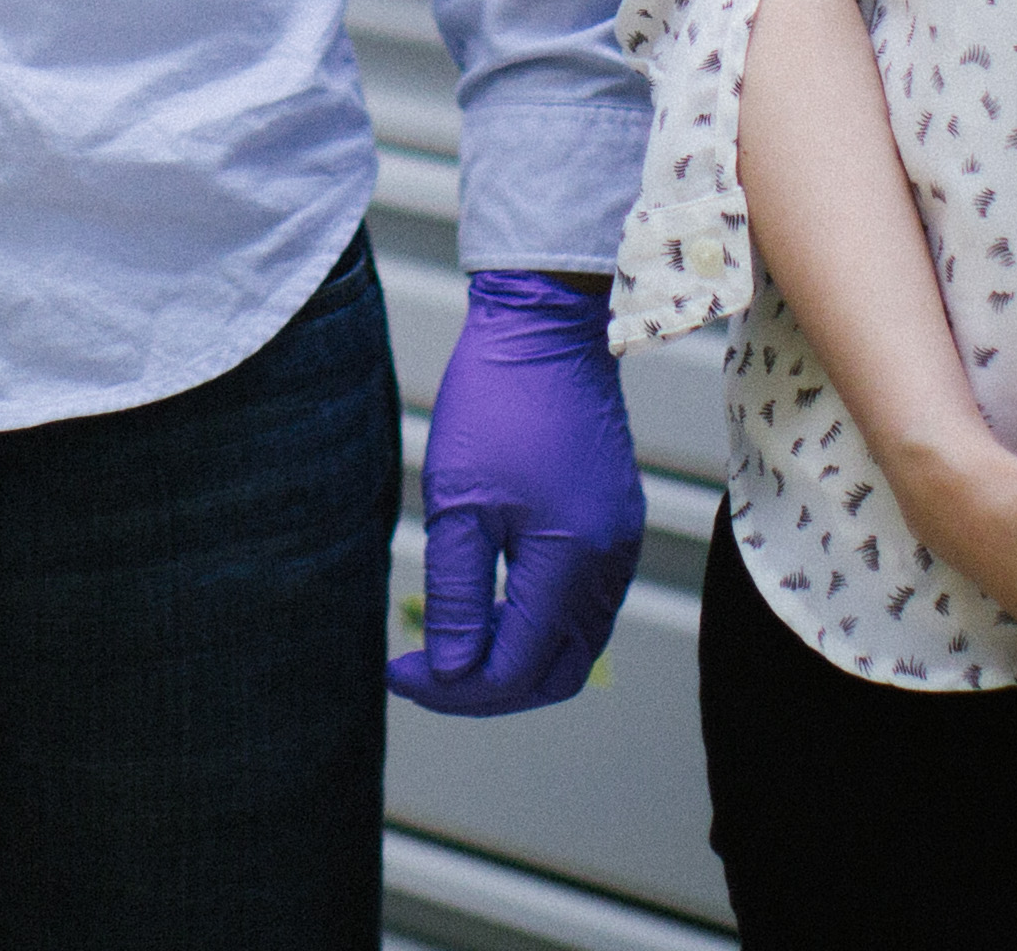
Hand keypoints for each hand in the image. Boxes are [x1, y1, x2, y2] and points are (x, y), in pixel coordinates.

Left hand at [387, 274, 643, 717]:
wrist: (547, 328)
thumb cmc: (496, 404)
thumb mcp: (457, 503)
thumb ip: (456, 596)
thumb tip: (451, 671)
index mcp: (569, 563)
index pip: (514, 670)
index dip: (452, 688)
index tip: (399, 670)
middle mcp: (606, 565)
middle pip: (553, 673)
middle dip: (487, 686)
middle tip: (426, 670)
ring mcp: (618, 544)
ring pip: (572, 644)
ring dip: (514, 656)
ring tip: (452, 639)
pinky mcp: (615, 524)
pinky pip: (584, 606)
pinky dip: (539, 623)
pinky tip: (492, 603)